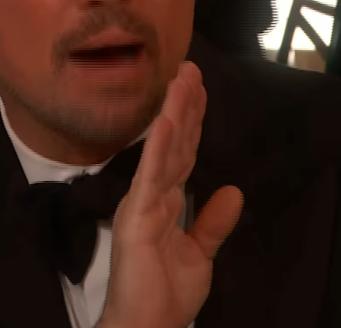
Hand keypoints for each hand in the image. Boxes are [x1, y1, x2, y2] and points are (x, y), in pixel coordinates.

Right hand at [99, 62, 243, 327]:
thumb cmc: (165, 291)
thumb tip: (233, 189)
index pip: (184, 151)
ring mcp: (143, 200)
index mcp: (166, 198)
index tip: (198, 88)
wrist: (147, 325)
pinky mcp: (137, 214)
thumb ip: (213, 220)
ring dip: (173, 113)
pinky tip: (167, 121)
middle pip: (174, 142)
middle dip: (184, 105)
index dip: (193, 120)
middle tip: (190, 68)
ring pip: (163, 149)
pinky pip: (151, 176)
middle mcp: (152, 191)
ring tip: (182, 79)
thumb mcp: (200, 252)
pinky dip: (159, 147)